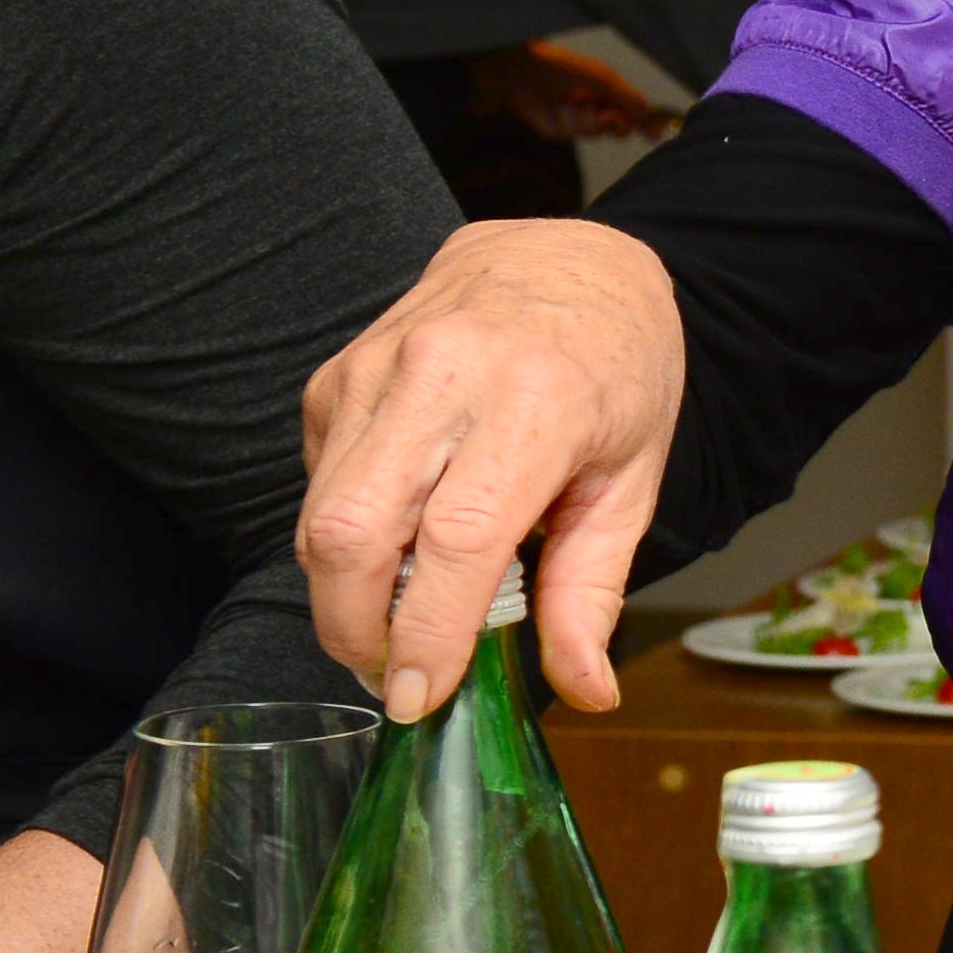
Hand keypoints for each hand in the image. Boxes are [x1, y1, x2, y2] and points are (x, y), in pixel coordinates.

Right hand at [297, 220, 692, 717]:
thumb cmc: (618, 370)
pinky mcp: (336, 372)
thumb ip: (594, 588)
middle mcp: (446, 375)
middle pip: (355, 530)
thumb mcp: (634, 479)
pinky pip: (319, 477)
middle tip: (393, 673)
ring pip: (321, 511)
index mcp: (538, 403)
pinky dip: (346, 529)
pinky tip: (398, 531)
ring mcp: (377, 366)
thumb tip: (584, 691)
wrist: (574, 257)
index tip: (418, 696)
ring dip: (343, 590)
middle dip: (354, 627)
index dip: (426, 630)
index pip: (455, 539)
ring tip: (397, 617)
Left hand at [462, 41, 678, 150]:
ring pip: (595, 133)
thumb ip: (629, 99)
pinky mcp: (556, 130)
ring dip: (585, 118)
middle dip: (615, 123)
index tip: (659, 134)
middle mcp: (593, 106)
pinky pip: (571, 135)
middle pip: (618, 129)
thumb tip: (650, 116)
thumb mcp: (604, 79)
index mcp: (607, 91)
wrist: (523, 69)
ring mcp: (575, 119)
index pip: (633, 112)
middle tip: (608, 114)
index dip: (646, 124)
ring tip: (573, 102)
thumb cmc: (564, 67)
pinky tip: (558, 107)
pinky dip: (567, 121)